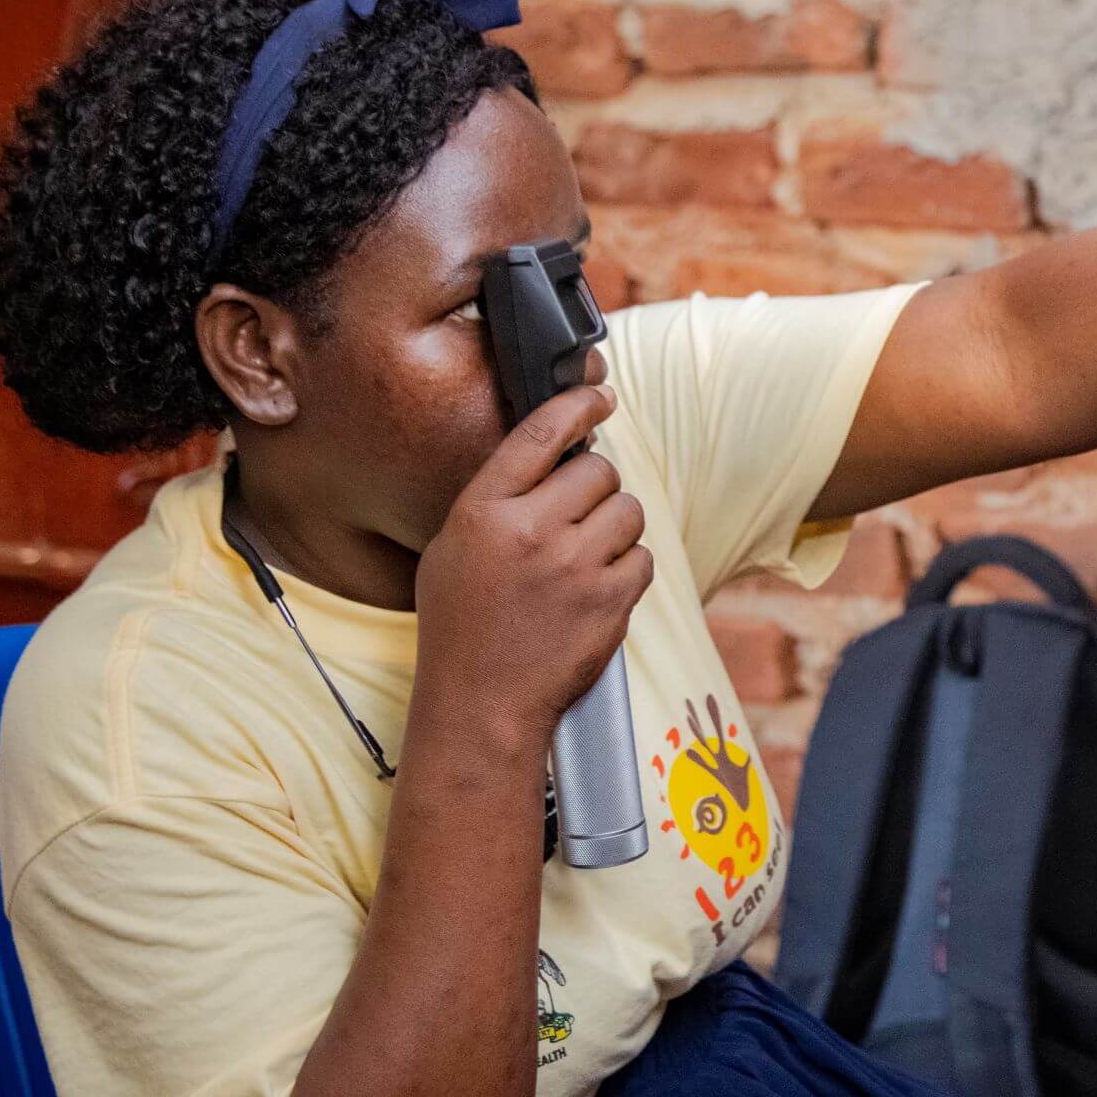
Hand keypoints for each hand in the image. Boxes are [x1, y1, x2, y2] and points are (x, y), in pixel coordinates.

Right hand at [413, 385, 652, 744]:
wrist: (482, 702)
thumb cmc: (463, 626)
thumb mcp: (453, 548)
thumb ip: (498, 499)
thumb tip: (554, 455)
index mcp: (483, 512)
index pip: (540, 435)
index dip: (577, 405)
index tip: (599, 394)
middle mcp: (531, 531)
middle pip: (599, 471)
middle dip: (596, 489)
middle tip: (577, 519)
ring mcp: (575, 566)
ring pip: (628, 511)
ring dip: (616, 528)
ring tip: (584, 558)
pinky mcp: (612, 600)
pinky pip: (643, 557)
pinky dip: (628, 569)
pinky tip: (597, 590)